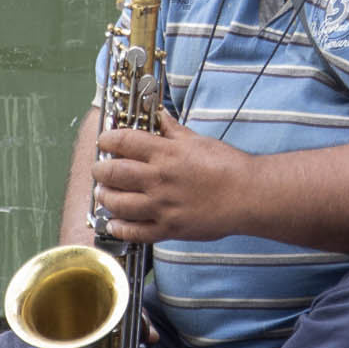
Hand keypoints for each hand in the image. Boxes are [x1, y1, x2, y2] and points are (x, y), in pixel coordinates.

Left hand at [90, 110, 248, 243]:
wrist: (249, 195)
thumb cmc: (228, 166)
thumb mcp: (198, 140)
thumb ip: (173, 130)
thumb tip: (160, 115)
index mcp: (166, 153)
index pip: (124, 141)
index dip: (108, 140)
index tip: (104, 141)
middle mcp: (159, 178)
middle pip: (114, 172)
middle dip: (101, 170)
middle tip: (99, 170)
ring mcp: (162, 205)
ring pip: (119, 203)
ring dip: (105, 198)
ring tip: (103, 195)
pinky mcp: (169, 228)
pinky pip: (136, 232)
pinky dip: (120, 228)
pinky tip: (114, 224)